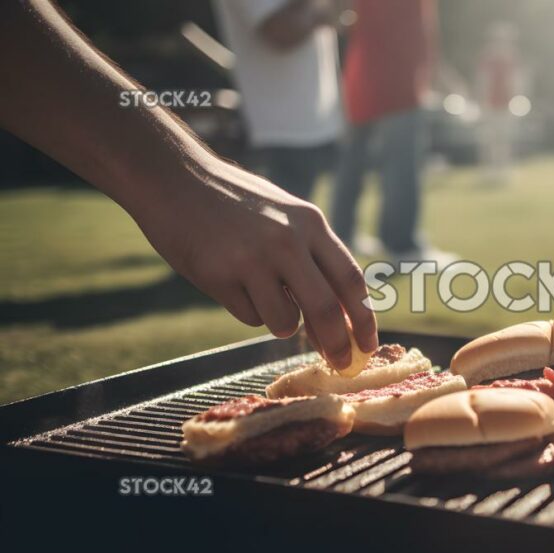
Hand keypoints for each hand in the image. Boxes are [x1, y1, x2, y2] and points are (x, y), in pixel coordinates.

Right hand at [134, 156, 377, 369]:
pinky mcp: (219, 277)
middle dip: (339, 345)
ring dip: (282, 324)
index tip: (370, 345)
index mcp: (310, 224)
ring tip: (261, 292)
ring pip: (285, 323)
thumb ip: (314, 256)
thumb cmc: (236, 202)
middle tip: (342, 364)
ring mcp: (252, 260)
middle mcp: (287, 241)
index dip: (365, 319)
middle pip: (327, 311)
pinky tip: (230, 280)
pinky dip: (247, 310)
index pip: (351, 280)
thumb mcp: (287, 215)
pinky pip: (249, 317)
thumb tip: (344, 314)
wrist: (175, 177)